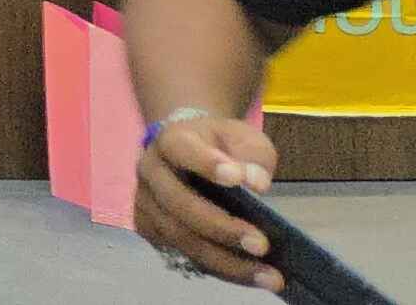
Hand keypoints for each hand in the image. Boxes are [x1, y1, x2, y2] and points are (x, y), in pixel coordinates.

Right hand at [133, 114, 284, 290]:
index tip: (237, 179)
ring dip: (226, 260)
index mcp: (170, 141)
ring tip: (269, 275)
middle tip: (262, 245)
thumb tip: (257, 183)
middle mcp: (150, 172)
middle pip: (177, 203)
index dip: (206, 164)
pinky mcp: (153, 232)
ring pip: (180, 237)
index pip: (182, 150)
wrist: (192, 154)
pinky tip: (251, 276)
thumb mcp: (244, 139)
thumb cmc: (222, 147)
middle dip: (221, 227)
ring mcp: (146, 204)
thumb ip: (253, 156)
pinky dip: (221, 270)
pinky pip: (186, 256)